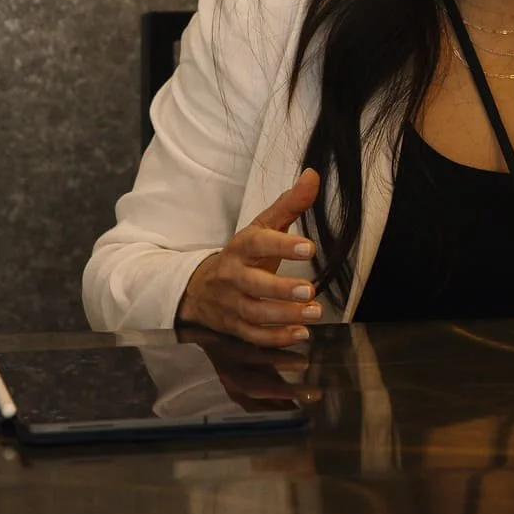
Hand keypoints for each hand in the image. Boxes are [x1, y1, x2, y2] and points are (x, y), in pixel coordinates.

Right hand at [176, 170, 322, 349]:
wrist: (199, 287)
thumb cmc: (243, 255)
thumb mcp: (262, 227)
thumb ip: (290, 204)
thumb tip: (314, 175)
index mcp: (241, 247)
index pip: (258, 243)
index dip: (282, 246)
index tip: (310, 248)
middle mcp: (233, 276)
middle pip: (253, 284)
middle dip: (281, 288)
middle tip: (310, 289)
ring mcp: (231, 303)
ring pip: (254, 313)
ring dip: (285, 315)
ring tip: (314, 312)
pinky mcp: (234, 327)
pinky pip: (253, 336)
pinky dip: (276, 338)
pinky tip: (300, 334)